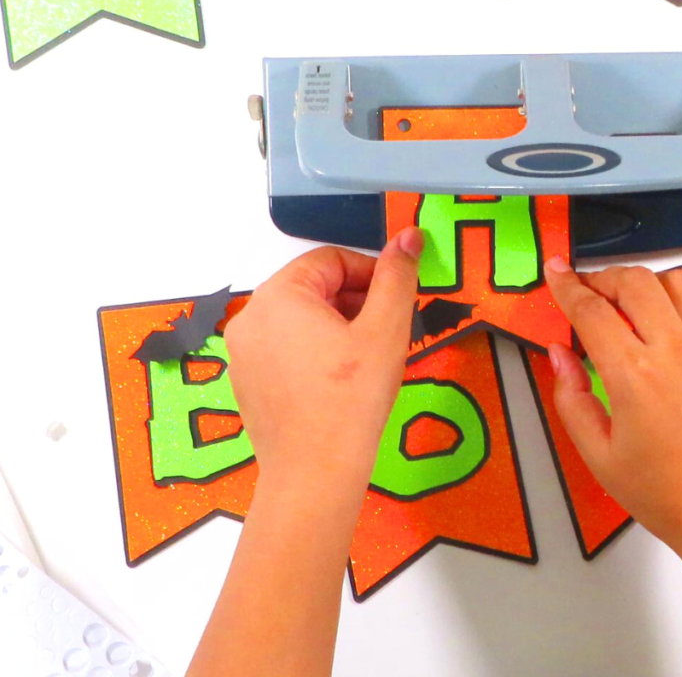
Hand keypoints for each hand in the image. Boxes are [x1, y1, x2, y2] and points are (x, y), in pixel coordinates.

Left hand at [224, 230, 422, 487]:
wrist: (316, 475)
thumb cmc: (350, 402)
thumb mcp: (386, 330)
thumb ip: (397, 277)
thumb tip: (408, 236)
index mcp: (278, 296)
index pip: (332, 260)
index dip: (372, 274)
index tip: (398, 299)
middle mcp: (251, 318)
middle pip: (314, 289)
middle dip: (356, 303)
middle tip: (388, 333)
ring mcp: (244, 354)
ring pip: (301, 321)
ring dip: (339, 329)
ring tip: (368, 361)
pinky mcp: (247, 384)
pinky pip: (287, 351)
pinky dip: (317, 355)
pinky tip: (343, 383)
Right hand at [545, 259, 681, 562]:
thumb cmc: (661, 493)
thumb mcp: (597, 453)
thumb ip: (571, 397)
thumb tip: (558, 354)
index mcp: (633, 375)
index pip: (591, 310)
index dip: (567, 286)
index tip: (555, 272)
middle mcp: (674, 351)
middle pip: (635, 282)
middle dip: (604, 278)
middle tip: (587, 293)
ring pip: (681, 282)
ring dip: (649, 282)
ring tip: (631, 302)